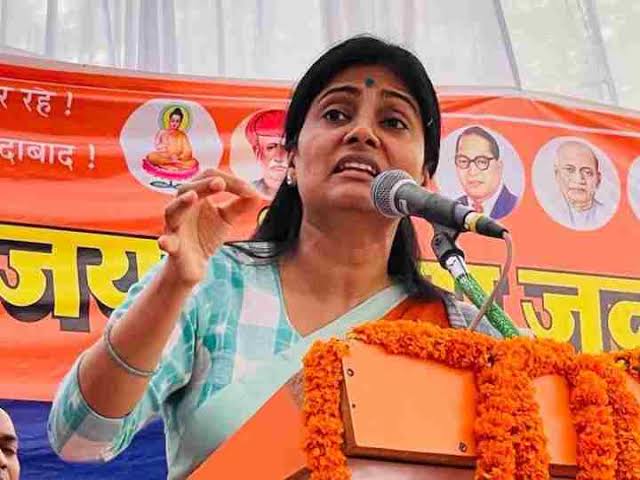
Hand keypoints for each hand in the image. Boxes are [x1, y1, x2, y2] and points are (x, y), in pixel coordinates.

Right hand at [158, 169, 260, 285]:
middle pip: (187, 188)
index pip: (209, 178)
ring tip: (192, 197)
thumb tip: (257, 194)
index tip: (249, 191)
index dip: (230, 181)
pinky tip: (166, 242)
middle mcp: (183, 208)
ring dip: (182, 203)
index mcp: (196, 196)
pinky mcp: (173, 246)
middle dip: (204, 185)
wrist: (192, 265)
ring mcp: (175, 227)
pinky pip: (167, 242)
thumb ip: (240, 205)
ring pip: (172, 210)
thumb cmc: (205, 236)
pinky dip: (166, 242)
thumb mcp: (226, 219)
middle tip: (221, 183)